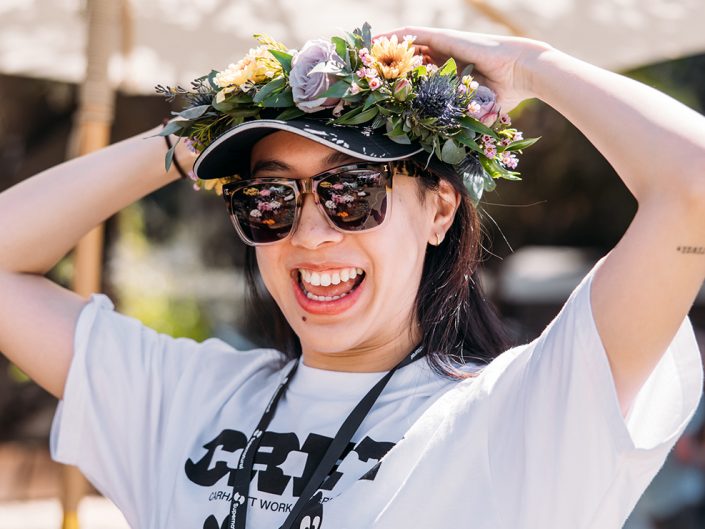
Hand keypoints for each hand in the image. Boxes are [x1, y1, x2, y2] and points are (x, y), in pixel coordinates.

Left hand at [374, 26, 552, 112]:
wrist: (521, 71)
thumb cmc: (504, 94)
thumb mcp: (477, 112)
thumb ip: (465, 123)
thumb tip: (460, 151)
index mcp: (448, 75)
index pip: (418, 76)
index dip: (399, 81)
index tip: (381, 92)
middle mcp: (442, 59)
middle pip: (407, 60)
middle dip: (385, 66)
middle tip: (363, 76)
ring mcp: (441, 47)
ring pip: (405, 47)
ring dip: (383, 51)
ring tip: (361, 56)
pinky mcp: (442, 39)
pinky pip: (411, 36)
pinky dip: (392, 37)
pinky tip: (375, 41)